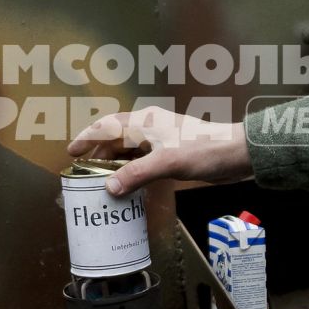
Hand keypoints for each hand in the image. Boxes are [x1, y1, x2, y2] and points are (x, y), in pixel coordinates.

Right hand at [66, 107, 249, 196]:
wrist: (237, 153)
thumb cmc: (205, 150)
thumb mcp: (168, 162)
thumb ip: (137, 174)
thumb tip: (110, 187)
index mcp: (145, 121)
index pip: (107, 126)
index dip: (87, 138)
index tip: (71, 152)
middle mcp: (150, 127)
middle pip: (115, 137)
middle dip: (98, 152)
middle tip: (82, 171)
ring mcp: (161, 139)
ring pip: (129, 149)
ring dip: (114, 162)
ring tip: (100, 179)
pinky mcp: (171, 152)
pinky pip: (142, 159)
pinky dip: (130, 169)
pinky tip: (127, 183)